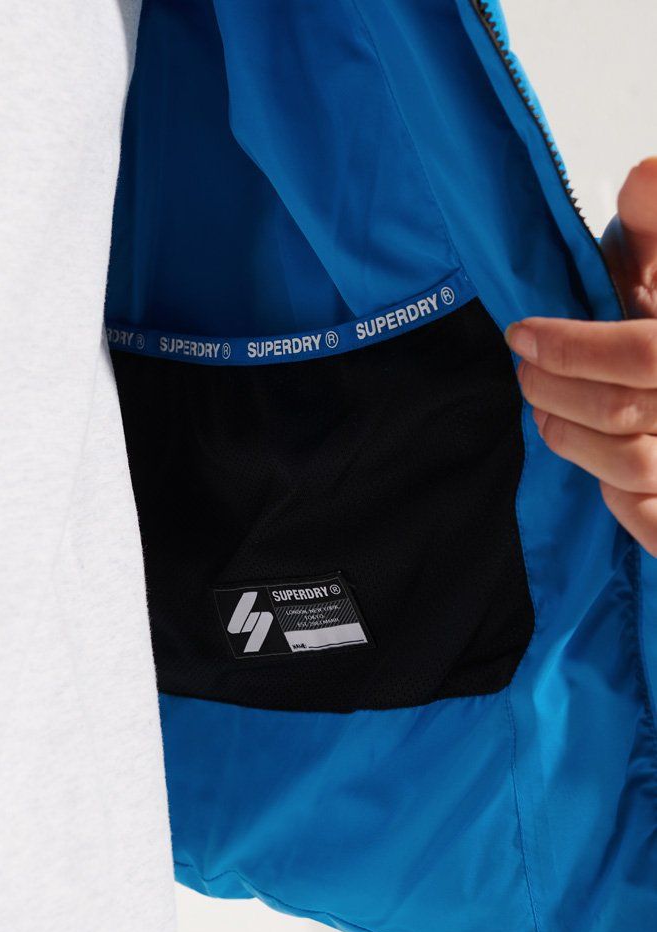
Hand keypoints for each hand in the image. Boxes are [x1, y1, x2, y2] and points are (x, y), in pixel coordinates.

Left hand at [506, 157, 656, 555]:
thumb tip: (643, 173)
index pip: (645, 356)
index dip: (575, 348)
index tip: (520, 334)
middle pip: (628, 412)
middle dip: (558, 391)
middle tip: (524, 371)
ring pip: (632, 468)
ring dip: (570, 440)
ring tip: (542, 413)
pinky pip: (656, 527)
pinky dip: (623, 506)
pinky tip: (600, 478)